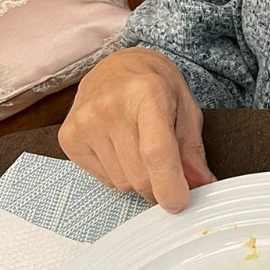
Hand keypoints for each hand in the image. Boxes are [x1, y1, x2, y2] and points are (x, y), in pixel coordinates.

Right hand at [58, 47, 213, 211]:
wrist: (117, 66)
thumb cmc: (155, 85)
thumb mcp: (185, 108)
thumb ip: (192, 149)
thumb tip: (200, 184)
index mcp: (147, 93)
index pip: (156, 152)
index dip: (170, 185)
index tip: (179, 202)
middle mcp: (110, 107)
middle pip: (139, 176)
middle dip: (159, 184)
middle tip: (165, 168)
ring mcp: (84, 122)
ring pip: (121, 183)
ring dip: (137, 178)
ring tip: (139, 148)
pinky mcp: (69, 138)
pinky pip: (103, 180)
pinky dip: (118, 174)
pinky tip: (119, 148)